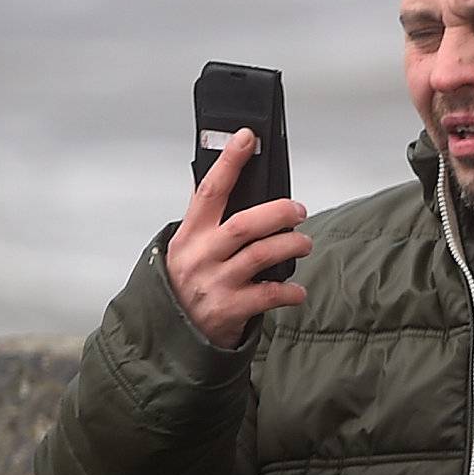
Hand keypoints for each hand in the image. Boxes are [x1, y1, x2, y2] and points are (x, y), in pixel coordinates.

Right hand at [165, 127, 311, 347]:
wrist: (170, 336)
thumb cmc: (186, 284)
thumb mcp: (186, 247)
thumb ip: (206, 218)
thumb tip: (227, 173)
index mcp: (190, 235)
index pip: (209, 190)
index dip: (229, 162)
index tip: (247, 137)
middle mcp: (200, 257)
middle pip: (244, 224)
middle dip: (278, 212)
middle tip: (299, 210)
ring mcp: (214, 284)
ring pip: (261, 255)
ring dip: (291, 245)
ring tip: (304, 243)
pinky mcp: (229, 310)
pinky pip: (268, 294)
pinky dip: (289, 291)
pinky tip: (297, 290)